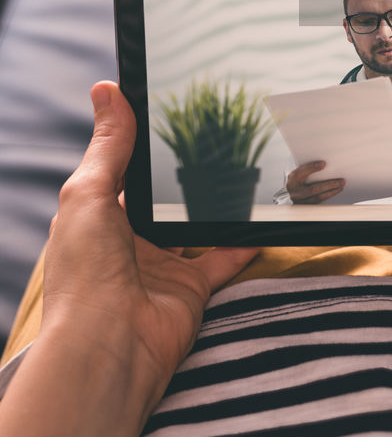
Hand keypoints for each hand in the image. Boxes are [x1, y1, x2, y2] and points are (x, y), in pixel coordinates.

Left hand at [42, 82, 259, 403]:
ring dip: (215, 205)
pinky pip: (223, 260)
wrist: (110, 347)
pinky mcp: (191, 289)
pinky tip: (261, 221)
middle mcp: (128, 240)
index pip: (122, 171)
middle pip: (162, 199)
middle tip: (218, 137)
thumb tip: (107, 89)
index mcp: (97, 216)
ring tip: (242, 169)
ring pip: (195, 226)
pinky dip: (243, 243)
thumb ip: (109, 145)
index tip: (173, 112)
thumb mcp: (88, 194)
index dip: (143, 145)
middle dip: (185, 175)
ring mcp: (161, 265)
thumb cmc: (86, 275)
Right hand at [286, 160, 345, 203]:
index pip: (301, 172)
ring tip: (341, 185)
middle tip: (341, 180)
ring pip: (317, 198)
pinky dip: (328, 196)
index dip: (312, 168)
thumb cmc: (297, 179)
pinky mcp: (305, 206)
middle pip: (313, 189)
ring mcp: (299, 200)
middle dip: (329, 184)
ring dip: (331, 191)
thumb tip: (324, 163)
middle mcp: (294, 191)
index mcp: (292, 178)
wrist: (289, 193)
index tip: (324, 164)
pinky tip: (336, 190)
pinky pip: (318, 202)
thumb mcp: (298, 172)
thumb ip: (307, 168)